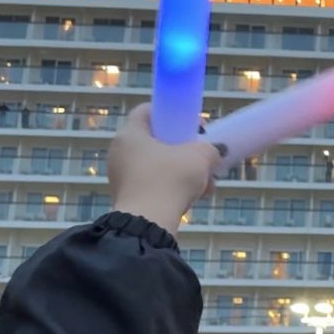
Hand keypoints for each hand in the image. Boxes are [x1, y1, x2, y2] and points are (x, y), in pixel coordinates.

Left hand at [108, 104, 220, 235]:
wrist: (148, 222)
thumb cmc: (170, 179)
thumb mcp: (199, 157)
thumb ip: (209, 149)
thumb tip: (213, 151)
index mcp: (130, 134)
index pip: (147, 110)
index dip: (172, 113)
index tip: (194, 126)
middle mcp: (119, 151)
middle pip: (154, 140)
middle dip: (182, 148)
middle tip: (200, 156)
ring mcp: (120, 175)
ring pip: (156, 165)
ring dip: (180, 171)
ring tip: (203, 184)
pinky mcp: (126, 197)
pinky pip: (152, 184)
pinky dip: (170, 187)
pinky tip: (192, 199)